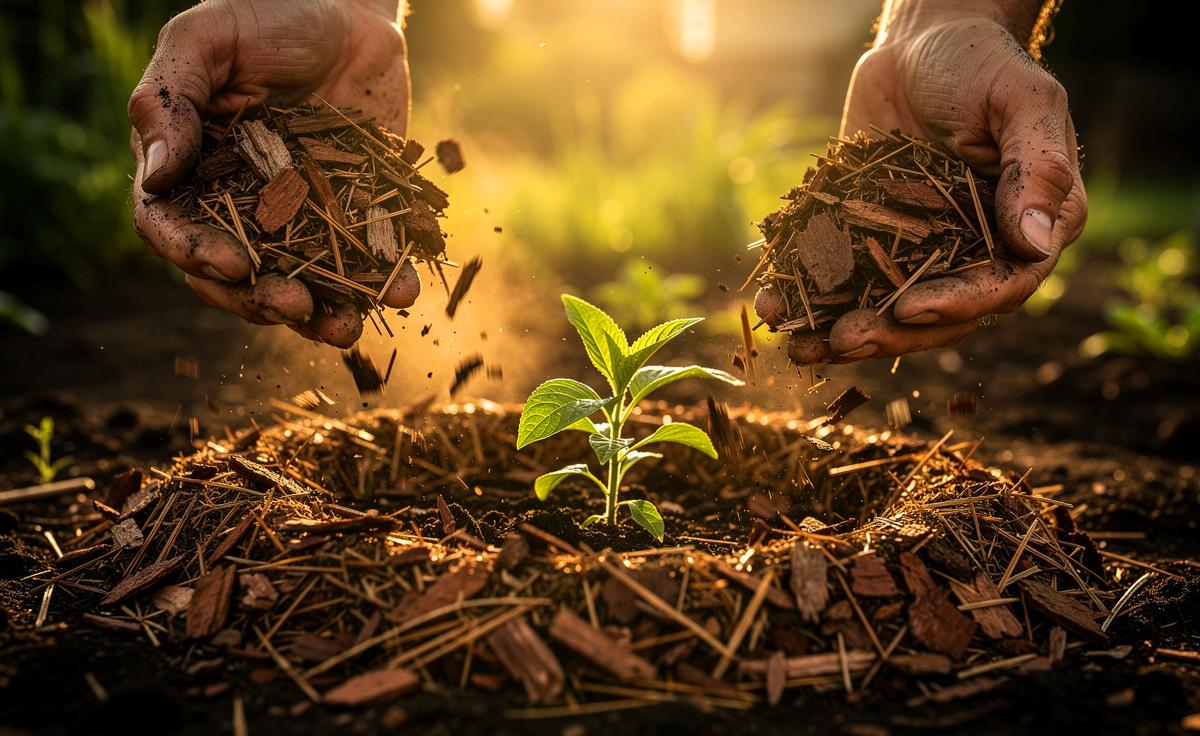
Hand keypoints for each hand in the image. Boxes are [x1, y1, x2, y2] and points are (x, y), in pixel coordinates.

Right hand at [129, 0, 418, 346]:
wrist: (351, 13)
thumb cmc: (266, 15)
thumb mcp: (207, 39)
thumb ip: (170, 99)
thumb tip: (154, 175)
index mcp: (189, 172)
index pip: (172, 228)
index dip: (194, 255)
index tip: (231, 265)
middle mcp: (239, 207)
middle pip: (235, 275)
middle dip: (263, 299)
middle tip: (294, 307)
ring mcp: (299, 218)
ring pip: (301, 283)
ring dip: (322, 314)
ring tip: (346, 327)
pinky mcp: (356, 215)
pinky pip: (367, 261)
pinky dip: (383, 281)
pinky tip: (400, 292)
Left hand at [762, 4, 1086, 363]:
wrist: (920, 44)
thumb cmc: (981, 64)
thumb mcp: (1021, 103)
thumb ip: (1038, 168)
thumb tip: (1035, 244)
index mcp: (1025, 230)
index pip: (999, 287)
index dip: (957, 306)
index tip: (910, 310)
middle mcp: (974, 251)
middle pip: (938, 315)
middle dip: (888, 333)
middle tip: (843, 340)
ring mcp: (918, 249)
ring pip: (884, 307)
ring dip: (841, 332)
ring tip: (800, 346)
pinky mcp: (869, 236)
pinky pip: (841, 275)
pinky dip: (806, 295)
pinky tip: (773, 306)